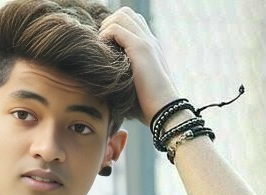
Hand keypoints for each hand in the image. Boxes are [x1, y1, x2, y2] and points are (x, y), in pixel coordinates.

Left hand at [99, 7, 180, 126]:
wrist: (164, 110)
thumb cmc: (148, 107)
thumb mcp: (135, 88)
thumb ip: (125, 77)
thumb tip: (108, 83)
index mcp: (151, 47)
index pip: (132, 22)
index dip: (115, 28)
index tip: (105, 46)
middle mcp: (150, 40)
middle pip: (126, 13)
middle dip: (108, 24)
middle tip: (101, 45)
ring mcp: (146, 42)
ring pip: (121, 16)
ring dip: (106, 28)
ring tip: (101, 47)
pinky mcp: (140, 49)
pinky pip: (115, 29)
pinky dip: (104, 36)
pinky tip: (102, 53)